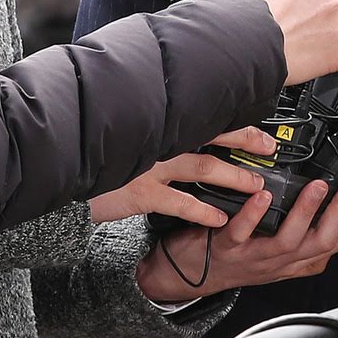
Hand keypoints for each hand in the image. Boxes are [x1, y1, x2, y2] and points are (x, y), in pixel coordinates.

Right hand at [88, 126, 276, 226]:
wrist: (67, 168)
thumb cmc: (106, 151)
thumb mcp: (134, 131)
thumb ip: (161, 127)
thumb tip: (190, 123)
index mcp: (162, 124)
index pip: (208, 118)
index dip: (237, 124)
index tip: (262, 129)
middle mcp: (161, 141)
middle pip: (213, 137)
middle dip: (245, 143)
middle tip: (269, 149)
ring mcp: (152, 166)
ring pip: (204, 168)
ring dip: (233, 177)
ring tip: (255, 185)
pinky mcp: (142, 193)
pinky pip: (180, 203)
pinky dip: (203, 211)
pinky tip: (220, 219)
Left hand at [135, 174, 337, 301]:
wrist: (185, 275)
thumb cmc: (233, 255)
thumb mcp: (275, 249)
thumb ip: (300, 231)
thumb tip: (326, 198)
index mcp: (296, 260)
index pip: (337, 241)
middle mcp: (280, 262)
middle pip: (321, 242)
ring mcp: (254, 258)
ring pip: (289, 241)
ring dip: (306, 212)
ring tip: (318, 187)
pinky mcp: (227, 249)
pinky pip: (243, 234)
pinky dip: (254, 215)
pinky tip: (263, 196)